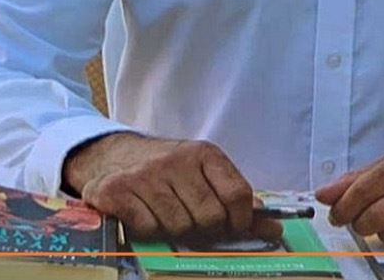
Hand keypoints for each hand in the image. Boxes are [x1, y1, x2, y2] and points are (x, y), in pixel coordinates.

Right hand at [62, 132, 282, 242]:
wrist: (110, 154)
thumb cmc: (165, 170)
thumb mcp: (201, 173)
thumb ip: (235, 198)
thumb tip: (273, 228)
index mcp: (204, 153)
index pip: (238, 194)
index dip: (241, 221)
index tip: (233, 228)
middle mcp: (176, 160)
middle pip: (210, 217)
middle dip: (205, 229)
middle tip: (194, 223)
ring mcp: (145, 175)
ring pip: (179, 226)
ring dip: (175, 230)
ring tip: (166, 214)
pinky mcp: (116, 190)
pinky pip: (148, 229)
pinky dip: (148, 230)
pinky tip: (143, 214)